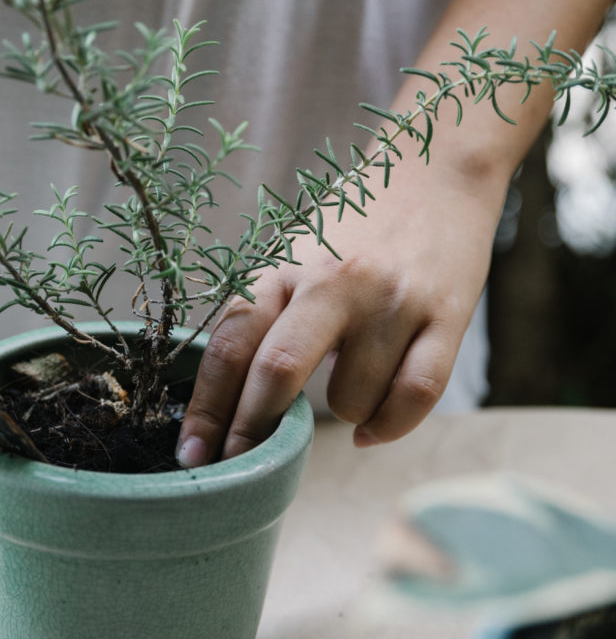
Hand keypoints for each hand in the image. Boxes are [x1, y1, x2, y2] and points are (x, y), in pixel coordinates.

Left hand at [177, 160, 503, 464]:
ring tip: (346, 387)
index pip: (230, 345)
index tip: (192, 456)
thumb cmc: (354, 227)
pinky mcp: (446, 317)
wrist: (438, 170)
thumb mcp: (294, 256)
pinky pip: (413, 398)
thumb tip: (227, 403)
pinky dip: (386, 427)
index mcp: (284, 266)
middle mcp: (334, 281)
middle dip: (251, 432)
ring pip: (351, 399)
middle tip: (241, 468)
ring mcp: (391, 301)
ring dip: (341, 415)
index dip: (206, 409)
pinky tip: (370, 430)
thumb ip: (264, 314)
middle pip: (277, 372)